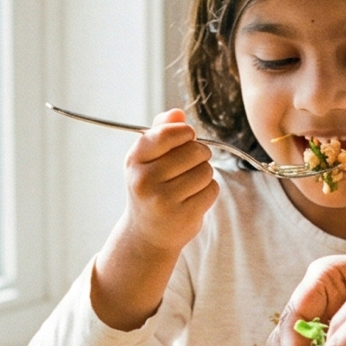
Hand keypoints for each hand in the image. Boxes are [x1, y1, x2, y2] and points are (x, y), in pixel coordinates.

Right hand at [121, 109, 217, 250]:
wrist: (146, 233)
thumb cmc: (151, 187)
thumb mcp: (147, 159)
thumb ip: (161, 131)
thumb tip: (177, 112)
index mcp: (134, 159)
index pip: (169, 133)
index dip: (186, 133)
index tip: (188, 138)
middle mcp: (145, 179)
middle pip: (194, 151)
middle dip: (200, 153)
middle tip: (193, 162)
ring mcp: (163, 200)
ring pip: (205, 171)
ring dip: (204, 173)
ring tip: (191, 182)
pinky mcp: (182, 216)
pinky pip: (211, 190)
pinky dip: (208, 191)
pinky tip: (194, 197)